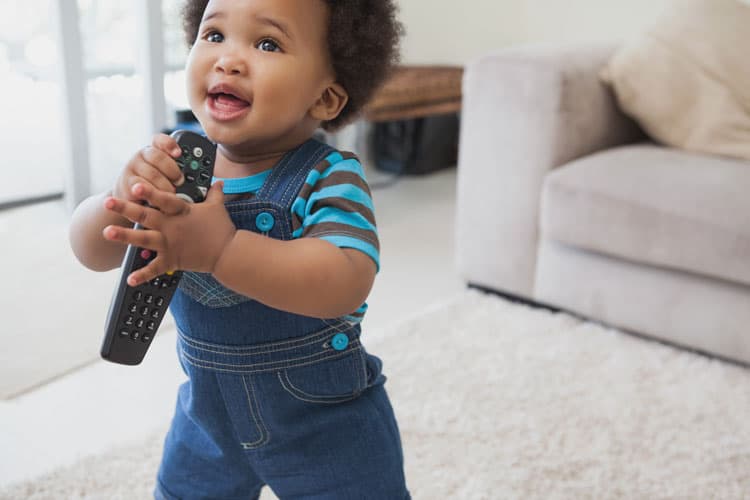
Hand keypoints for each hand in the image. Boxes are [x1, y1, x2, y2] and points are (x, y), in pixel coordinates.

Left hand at [102, 181, 235, 285]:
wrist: (228, 254)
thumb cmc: (222, 229)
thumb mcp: (217, 207)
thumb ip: (214, 193)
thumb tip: (219, 181)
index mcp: (182, 212)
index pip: (164, 199)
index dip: (150, 192)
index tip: (136, 185)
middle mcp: (172, 227)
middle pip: (146, 216)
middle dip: (125, 208)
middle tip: (109, 202)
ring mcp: (170, 244)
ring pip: (143, 239)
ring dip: (124, 236)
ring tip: (107, 232)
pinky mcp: (172, 260)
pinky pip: (155, 269)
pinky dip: (142, 275)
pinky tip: (129, 279)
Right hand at [113, 134, 184, 209]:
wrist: (132, 200)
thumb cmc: (157, 187)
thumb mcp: (169, 176)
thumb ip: (179, 170)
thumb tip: (201, 174)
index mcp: (154, 149)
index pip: (160, 140)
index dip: (170, 144)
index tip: (179, 153)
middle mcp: (142, 155)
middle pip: (158, 156)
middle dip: (173, 170)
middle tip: (180, 181)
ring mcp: (132, 167)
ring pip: (152, 174)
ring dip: (165, 186)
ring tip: (172, 194)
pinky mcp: (126, 182)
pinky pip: (142, 187)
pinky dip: (153, 194)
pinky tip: (158, 199)